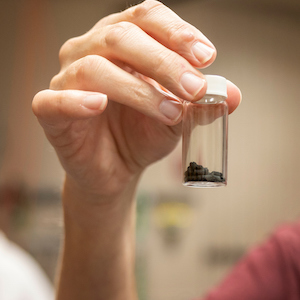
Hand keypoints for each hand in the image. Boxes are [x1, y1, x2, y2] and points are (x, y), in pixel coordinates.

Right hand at [32, 0, 240, 201]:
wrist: (116, 169)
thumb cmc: (142, 135)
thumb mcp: (176, 117)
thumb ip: (200, 103)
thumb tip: (233, 96)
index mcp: (121, 43)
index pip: (146, 18)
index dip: (177, 33)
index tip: (207, 57)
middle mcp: (90, 51)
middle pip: (122, 37)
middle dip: (164, 62)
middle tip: (194, 88)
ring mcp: (67, 80)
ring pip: (96, 68)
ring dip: (137, 89)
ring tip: (169, 113)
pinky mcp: (49, 110)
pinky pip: (53, 100)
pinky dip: (75, 101)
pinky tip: (98, 105)